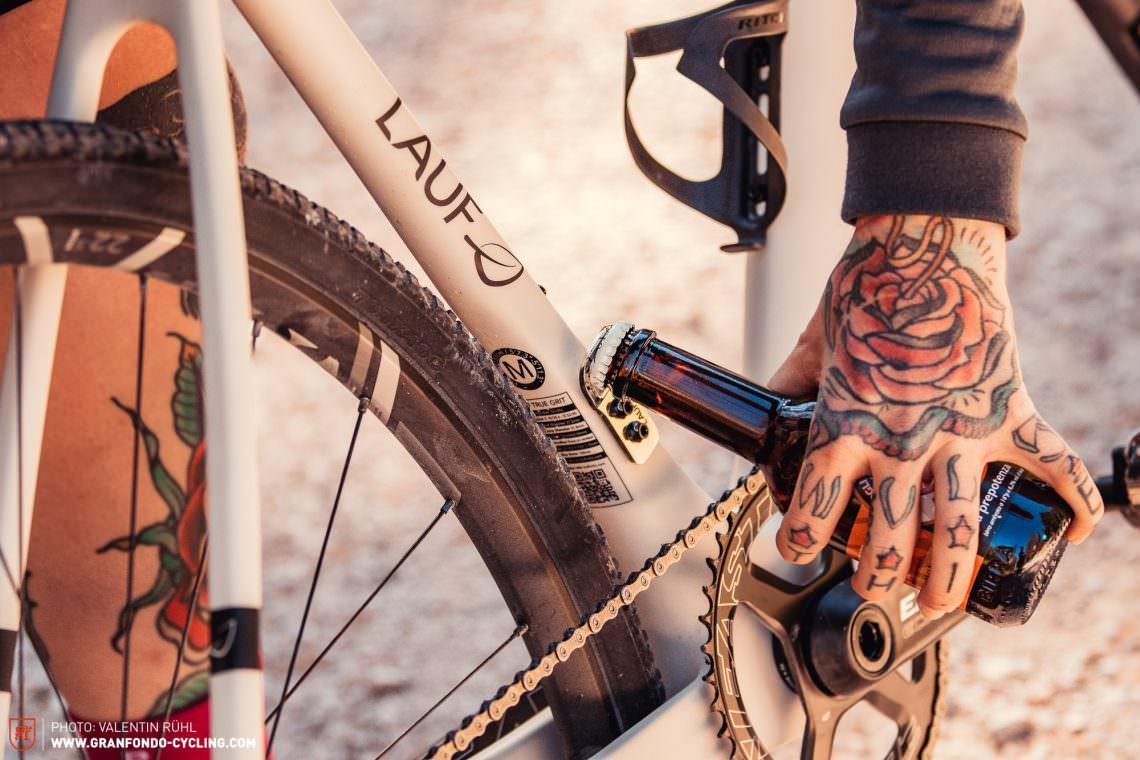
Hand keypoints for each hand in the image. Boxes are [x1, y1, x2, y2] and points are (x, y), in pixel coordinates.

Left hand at [769, 215, 1102, 618]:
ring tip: (939, 605)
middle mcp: (902, 439)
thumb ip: (789, 378)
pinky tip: (1075, 532)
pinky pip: (1053, 464)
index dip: (803, 541)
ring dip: (949, 576)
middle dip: (882, 577)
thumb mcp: (815, 339)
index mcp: (848, 423)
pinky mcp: (1009, 409)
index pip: (818, 504)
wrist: (924, 239)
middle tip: (878, 592)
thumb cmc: (866, 286)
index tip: (798, 553)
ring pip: (960, 527)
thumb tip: (765, 396)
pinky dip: (1073, 500)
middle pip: (892, 535)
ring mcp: (960, 430)